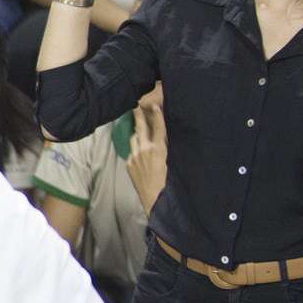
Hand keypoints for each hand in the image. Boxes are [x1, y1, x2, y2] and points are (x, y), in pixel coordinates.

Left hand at [127, 94, 167, 211]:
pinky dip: (136, 150)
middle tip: (136, 105)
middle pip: (141, 128)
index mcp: (158, 147)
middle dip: (139, 115)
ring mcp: (134, 156)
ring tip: (139, 128)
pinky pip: (132, 153)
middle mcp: (144, 149)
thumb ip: (168, 148)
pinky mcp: (129, 164)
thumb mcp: (173, 161)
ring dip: (138, 134)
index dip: (157, 114)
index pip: (158, 126)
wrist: (156, 197)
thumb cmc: (170, 181)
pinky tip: (140, 153)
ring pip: (134, 139)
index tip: (155, 105)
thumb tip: (166, 139)